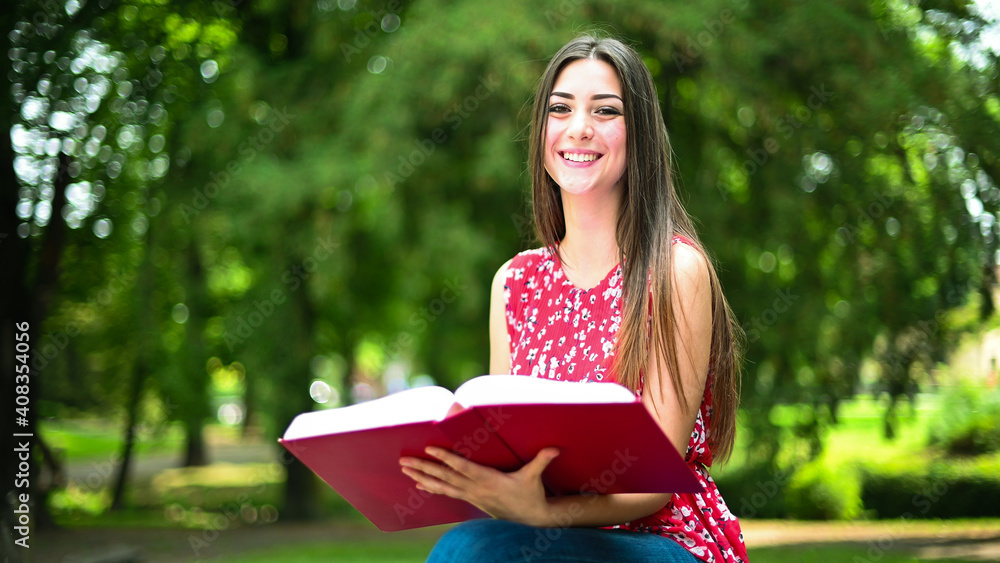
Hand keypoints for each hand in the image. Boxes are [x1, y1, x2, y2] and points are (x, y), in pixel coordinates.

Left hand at [399, 446, 559, 525]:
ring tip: (405, 469)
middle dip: (424, 468)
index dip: (446, 458)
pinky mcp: (470, 499)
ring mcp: (470, 495)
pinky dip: (431, 487)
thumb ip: (542, 460)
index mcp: (488, 480)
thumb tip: (555, 448)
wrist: (529, 519)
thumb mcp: (535, 477)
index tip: (431, 449)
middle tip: (404, 461)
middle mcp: (475, 488)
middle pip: (445, 477)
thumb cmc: (531, 494)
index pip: (463, 467)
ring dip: (421, 477)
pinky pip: (446, 492)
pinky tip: (417, 484)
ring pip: (441, 485)